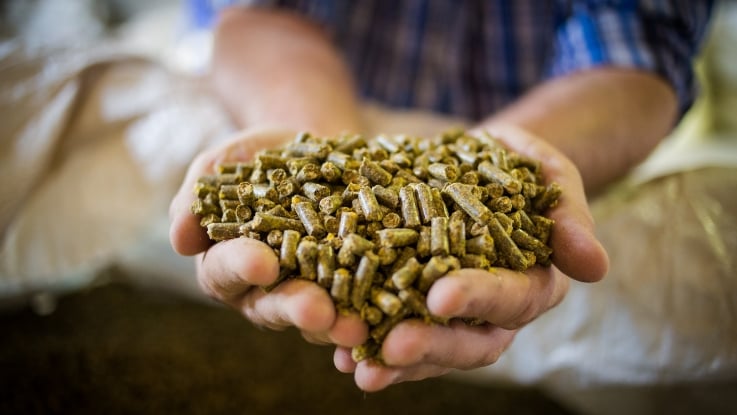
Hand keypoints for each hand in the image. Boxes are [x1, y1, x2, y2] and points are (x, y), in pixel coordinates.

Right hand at [169, 128, 367, 346]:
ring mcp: (311, 292)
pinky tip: (391, 318)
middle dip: (296, 308)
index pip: (226, 270)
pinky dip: (375, 314)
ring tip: (358, 325)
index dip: (243, 267)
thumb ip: (198, 196)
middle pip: (275, 306)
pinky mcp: (352, 288)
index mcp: (226, 264)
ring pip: (321, 316)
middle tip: (316, 310)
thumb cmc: (259, 157)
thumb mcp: (225, 163)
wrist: (313, 150)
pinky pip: (361, 306)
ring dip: (339, 323)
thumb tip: (179, 238)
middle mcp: (265, 290)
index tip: (262, 262)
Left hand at [333, 124, 608, 390]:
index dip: (479, 298)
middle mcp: (493, 310)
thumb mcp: (546, 171)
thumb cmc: (516, 164)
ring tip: (354, 365)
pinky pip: (391, 331)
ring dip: (393, 360)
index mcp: (532, 280)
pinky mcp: (411, 306)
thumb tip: (594, 266)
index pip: (512, 296)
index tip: (441, 296)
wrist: (473, 161)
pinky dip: (367, 343)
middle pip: (469, 340)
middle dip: (431, 345)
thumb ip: (568, 212)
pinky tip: (335, 353)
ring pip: (429, 348)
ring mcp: (451, 315)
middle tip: (391, 346)